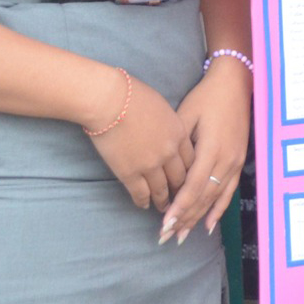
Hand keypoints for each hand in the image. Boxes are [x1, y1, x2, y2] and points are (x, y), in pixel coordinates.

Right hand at [85, 72, 195, 212]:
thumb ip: (169, 123)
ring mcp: (150, 165)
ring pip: (162, 190)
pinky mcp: (129, 173)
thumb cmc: (134, 95)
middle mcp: (169, 153)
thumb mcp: (163, 107)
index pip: (192, 160)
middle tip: (181, 200)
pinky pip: (140, 193)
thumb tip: (167, 130)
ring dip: (164, 201)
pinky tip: (143, 205)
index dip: (192, 173)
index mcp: (179, 134)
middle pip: (181, 178)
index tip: (191, 181)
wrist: (111, 101)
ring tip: (165, 209)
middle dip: (182, 191)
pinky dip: (143, 202)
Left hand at [160, 62, 251, 243]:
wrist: (235, 83)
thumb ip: (178, 145)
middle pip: (203, 197)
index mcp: (211, 149)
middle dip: (184, 219)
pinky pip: (228, 191)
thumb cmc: (207, 97)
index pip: (193, 187)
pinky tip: (208, 225)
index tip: (164, 224)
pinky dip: (218, 209)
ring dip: (198, 218)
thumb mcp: (186, 115)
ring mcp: (235, 162)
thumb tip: (164, 170)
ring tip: (182, 236)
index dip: (179, 208)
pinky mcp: (239, 160)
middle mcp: (226, 160)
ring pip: (215, 197)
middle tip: (166, 236)